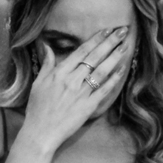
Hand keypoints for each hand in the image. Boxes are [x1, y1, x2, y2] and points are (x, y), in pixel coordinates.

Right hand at [19, 27, 130, 152]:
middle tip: (122, 31)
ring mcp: (81, 93)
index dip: (96, 39)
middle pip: (94, 57)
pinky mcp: (88, 106)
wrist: (41, 132)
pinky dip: (114, 79)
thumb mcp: (38, 83)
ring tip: (125, 45)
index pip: (81, 51)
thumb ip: (47, 64)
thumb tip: (46, 46)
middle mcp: (72, 80)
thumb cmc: (37, 108)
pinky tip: (122, 69)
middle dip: (110, 42)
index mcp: (59, 73)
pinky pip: (104, 90)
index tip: (107, 30)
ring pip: (102, 71)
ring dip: (115, 57)